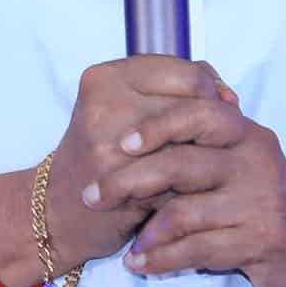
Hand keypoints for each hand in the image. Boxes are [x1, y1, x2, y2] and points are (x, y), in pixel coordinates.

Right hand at [43, 57, 238, 270]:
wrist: (56, 211)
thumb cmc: (102, 155)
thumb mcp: (126, 108)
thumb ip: (175, 89)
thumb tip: (229, 98)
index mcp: (106, 77)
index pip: (190, 75)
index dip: (215, 95)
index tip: (219, 111)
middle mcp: (104, 105)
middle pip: (195, 109)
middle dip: (215, 130)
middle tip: (216, 147)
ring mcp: (109, 144)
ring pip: (192, 146)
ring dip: (207, 161)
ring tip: (202, 169)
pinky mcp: (119, 183)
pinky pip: (179, 181)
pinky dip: (192, 189)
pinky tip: (188, 193)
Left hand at [97, 82, 285, 286]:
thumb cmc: (268, 213)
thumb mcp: (243, 171)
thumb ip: (203, 153)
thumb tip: (135, 140)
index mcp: (247, 136)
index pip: (198, 112)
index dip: (156, 125)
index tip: (119, 143)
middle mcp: (255, 160)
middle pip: (180, 162)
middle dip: (128, 180)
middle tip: (94, 195)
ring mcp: (260, 201)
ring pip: (184, 211)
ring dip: (145, 231)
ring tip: (126, 244)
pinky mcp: (262, 241)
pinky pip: (197, 249)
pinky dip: (162, 260)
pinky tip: (141, 265)